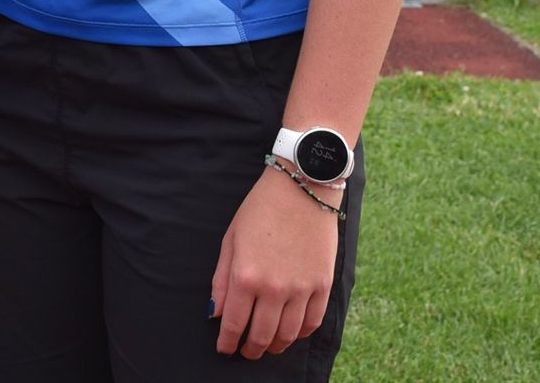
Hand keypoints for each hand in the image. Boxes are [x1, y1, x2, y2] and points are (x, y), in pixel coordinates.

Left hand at [210, 163, 341, 358]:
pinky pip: (313, 322)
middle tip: (245, 352)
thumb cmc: (260, 211)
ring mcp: (302, 288)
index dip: (228, 342)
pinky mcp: (323, 284)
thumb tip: (215, 315)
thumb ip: (221, 280)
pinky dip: (301, 334)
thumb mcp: (231, 240)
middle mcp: (274, 288)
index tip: (224, 349)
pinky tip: (291, 332)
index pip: (235, 324)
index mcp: (246, 276)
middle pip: (262, 335)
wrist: (301, 188)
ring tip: (266, 346)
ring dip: (275, 346)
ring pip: (289, 335)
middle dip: (250, 349)